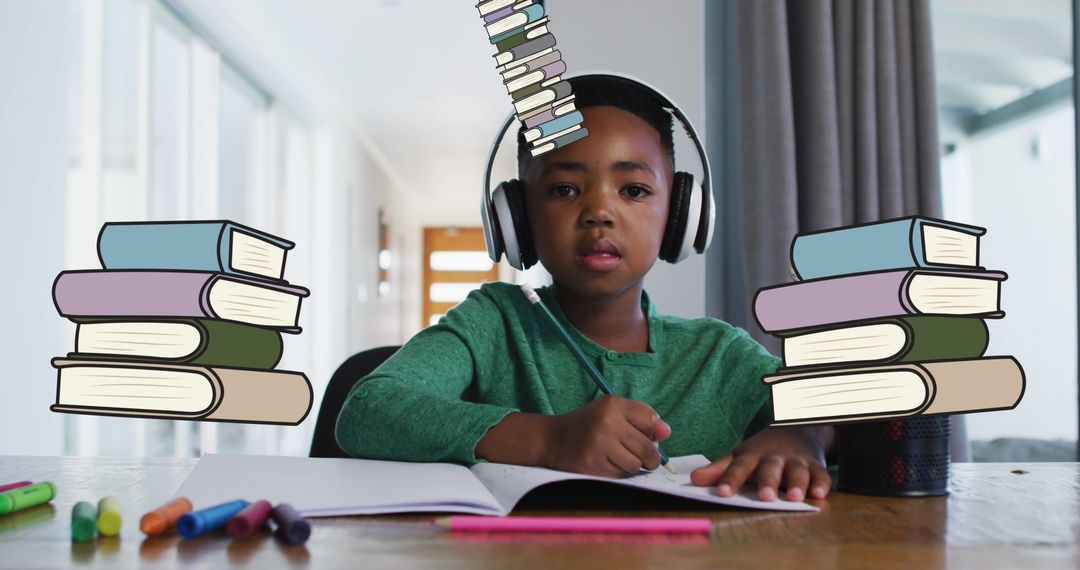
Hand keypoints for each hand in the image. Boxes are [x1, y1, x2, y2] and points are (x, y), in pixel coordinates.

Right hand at [542, 395, 671, 477]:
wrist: (553, 439)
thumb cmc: (589, 425)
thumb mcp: (612, 412)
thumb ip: (641, 418)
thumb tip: (666, 431)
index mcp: (613, 405)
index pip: (651, 420)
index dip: (653, 432)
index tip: (645, 436)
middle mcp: (606, 422)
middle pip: (647, 446)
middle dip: (650, 456)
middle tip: (642, 456)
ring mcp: (599, 444)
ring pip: (636, 464)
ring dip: (633, 466)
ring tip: (620, 458)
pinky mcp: (592, 465)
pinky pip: (621, 475)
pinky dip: (619, 473)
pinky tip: (607, 463)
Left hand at [689, 427, 829, 501]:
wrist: (794, 429)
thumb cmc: (762, 451)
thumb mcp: (739, 456)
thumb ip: (719, 470)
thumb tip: (693, 480)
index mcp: (752, 456)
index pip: (739, 467)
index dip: (731, 480)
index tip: (723, 493)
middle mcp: (774, 458)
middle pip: (770, 469)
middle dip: (768, 482)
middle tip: (764, 497)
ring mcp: (796, 461)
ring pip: (797, 472)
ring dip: (797, 483)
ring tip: (794, 497)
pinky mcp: (815, 465)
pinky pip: (820, 474)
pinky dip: (822, 483)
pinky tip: (820, 494)